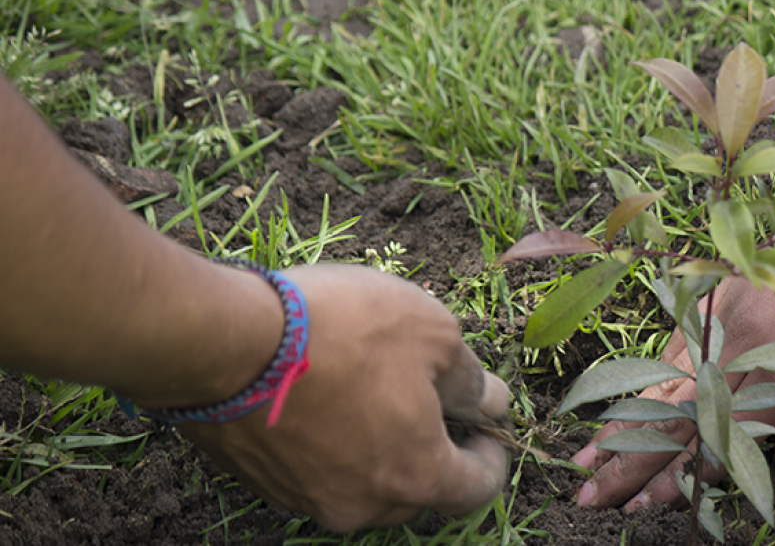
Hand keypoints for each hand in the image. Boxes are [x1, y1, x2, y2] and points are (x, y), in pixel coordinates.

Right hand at [177, 265, 510, 531]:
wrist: (221, 341)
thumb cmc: (341, 331)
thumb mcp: (432, 332)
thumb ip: (469, 379)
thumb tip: (489, 402)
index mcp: (414, 477)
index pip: (474, 490)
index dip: (491, 459)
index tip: (487, 430)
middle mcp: (362, 504)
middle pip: (417, 489)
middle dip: (432, 449)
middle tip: (429, 399)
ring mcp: (306, 498)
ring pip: (364, 481)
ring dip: (379, 445)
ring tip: (371, 388)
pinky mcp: (262, 481)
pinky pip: (317, 468)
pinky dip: (332, 441)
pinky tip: (324, 394)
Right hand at [571, 213, 774, 509]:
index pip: (716, 435)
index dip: (678, 473)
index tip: (646, 505)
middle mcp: (739, 339)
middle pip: (673, 411)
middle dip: (629, 459)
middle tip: (589, 495)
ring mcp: (724, 310)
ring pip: (664, 377)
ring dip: (624, 420)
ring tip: (588, 456)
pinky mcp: (723, 287)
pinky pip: (677, 340)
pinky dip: (648, 373)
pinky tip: (626, 395)